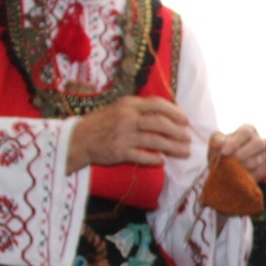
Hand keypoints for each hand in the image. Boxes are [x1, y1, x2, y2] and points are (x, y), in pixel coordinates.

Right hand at [67, 96, 195, 171]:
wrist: (77, 139)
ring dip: (173, 147)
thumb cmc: (102, 124)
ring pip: (154, 140)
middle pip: (160, 123)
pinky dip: (154, 158)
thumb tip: (167, 116)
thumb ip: (140, 111)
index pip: (157, 104)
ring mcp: (123, 135)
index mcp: (128, 104)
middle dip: (178, 131)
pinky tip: (162, 161)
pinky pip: (141, 155)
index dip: (175, 112)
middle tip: (188, 138)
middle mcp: (127, 117)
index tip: (186, 120)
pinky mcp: (118, 151)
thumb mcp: (119, 109)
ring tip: (184, 152)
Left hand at [211, 125, 265, 179]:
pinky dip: (244, 176)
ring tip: (228, 168)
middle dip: (242, 154)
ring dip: (241, 166)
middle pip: (258, 144)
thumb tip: (220, 142)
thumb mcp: (216, 141)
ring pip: (256, 161)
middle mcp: (259, 141)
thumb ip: (216, 139)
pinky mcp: (262, 170)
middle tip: (229, 161)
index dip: (235, 142)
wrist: (224, 166)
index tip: (223, 152)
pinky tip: (235, 175)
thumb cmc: (220, 149)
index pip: (245, 132)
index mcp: (248, 130)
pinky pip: (256, 173)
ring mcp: (262, 157)